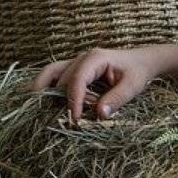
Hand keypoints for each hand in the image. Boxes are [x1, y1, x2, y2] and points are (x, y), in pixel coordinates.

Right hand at [30, 46, 163, 123]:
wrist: (141, 61)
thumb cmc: (138, 72)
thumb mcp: (133, 86)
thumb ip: (117, 99)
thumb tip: (99, 115)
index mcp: (95, 58)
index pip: (77, 79)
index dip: (73, 100)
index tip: (75, 119)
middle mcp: (81, 58)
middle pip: (62, 79)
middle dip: (62, 99)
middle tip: (67, 120)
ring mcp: (75, 62)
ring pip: (50, 72)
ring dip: (43, 89)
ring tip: (36, 108)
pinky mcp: (74, 69)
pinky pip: (54, 76)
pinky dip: (47, 87)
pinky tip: (41, 101)